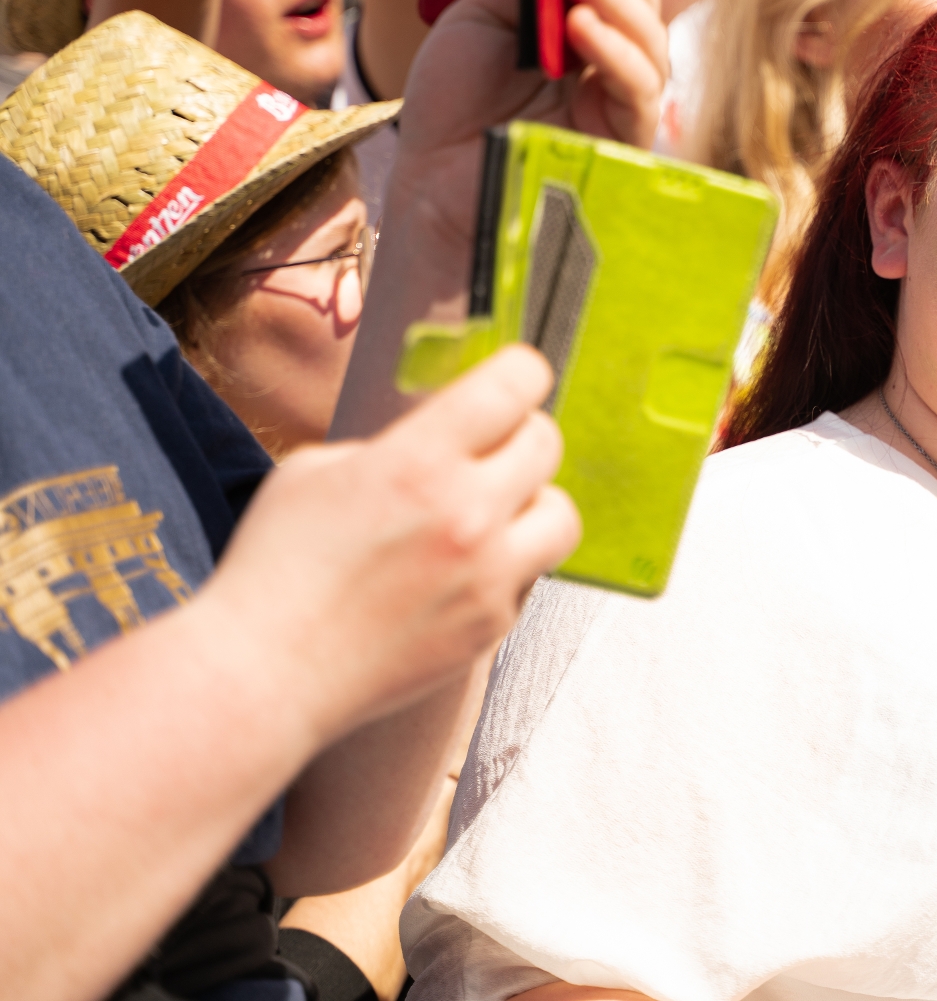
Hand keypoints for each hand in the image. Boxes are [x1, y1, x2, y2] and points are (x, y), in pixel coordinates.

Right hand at [210, 345, 577, 743]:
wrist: (264, 674)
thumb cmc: (274, 570)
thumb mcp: (314, 471)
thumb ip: (391, 445)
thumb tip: (440, 436)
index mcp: (417, 461)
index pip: (514, 385)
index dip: (520, 373)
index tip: (515, 379)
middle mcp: (466, 514)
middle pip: (545, 442)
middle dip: (520, 435)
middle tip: (494, 446)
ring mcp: (487, 575)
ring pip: (561, 513)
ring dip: (534, 502)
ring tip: (495, 510)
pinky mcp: (492, 625)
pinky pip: (532, 574)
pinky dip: (509, 563)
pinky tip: (462, 569)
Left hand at [391, 0, 668, 251]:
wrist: (436, 185)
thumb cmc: (452, 111)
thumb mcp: (479, 21)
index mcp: (574, 29)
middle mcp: (605, 60)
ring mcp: (618, 100)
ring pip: (649, 37)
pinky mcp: (623, 140)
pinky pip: (637, 89)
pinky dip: (614, 51)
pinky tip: (583, 24)